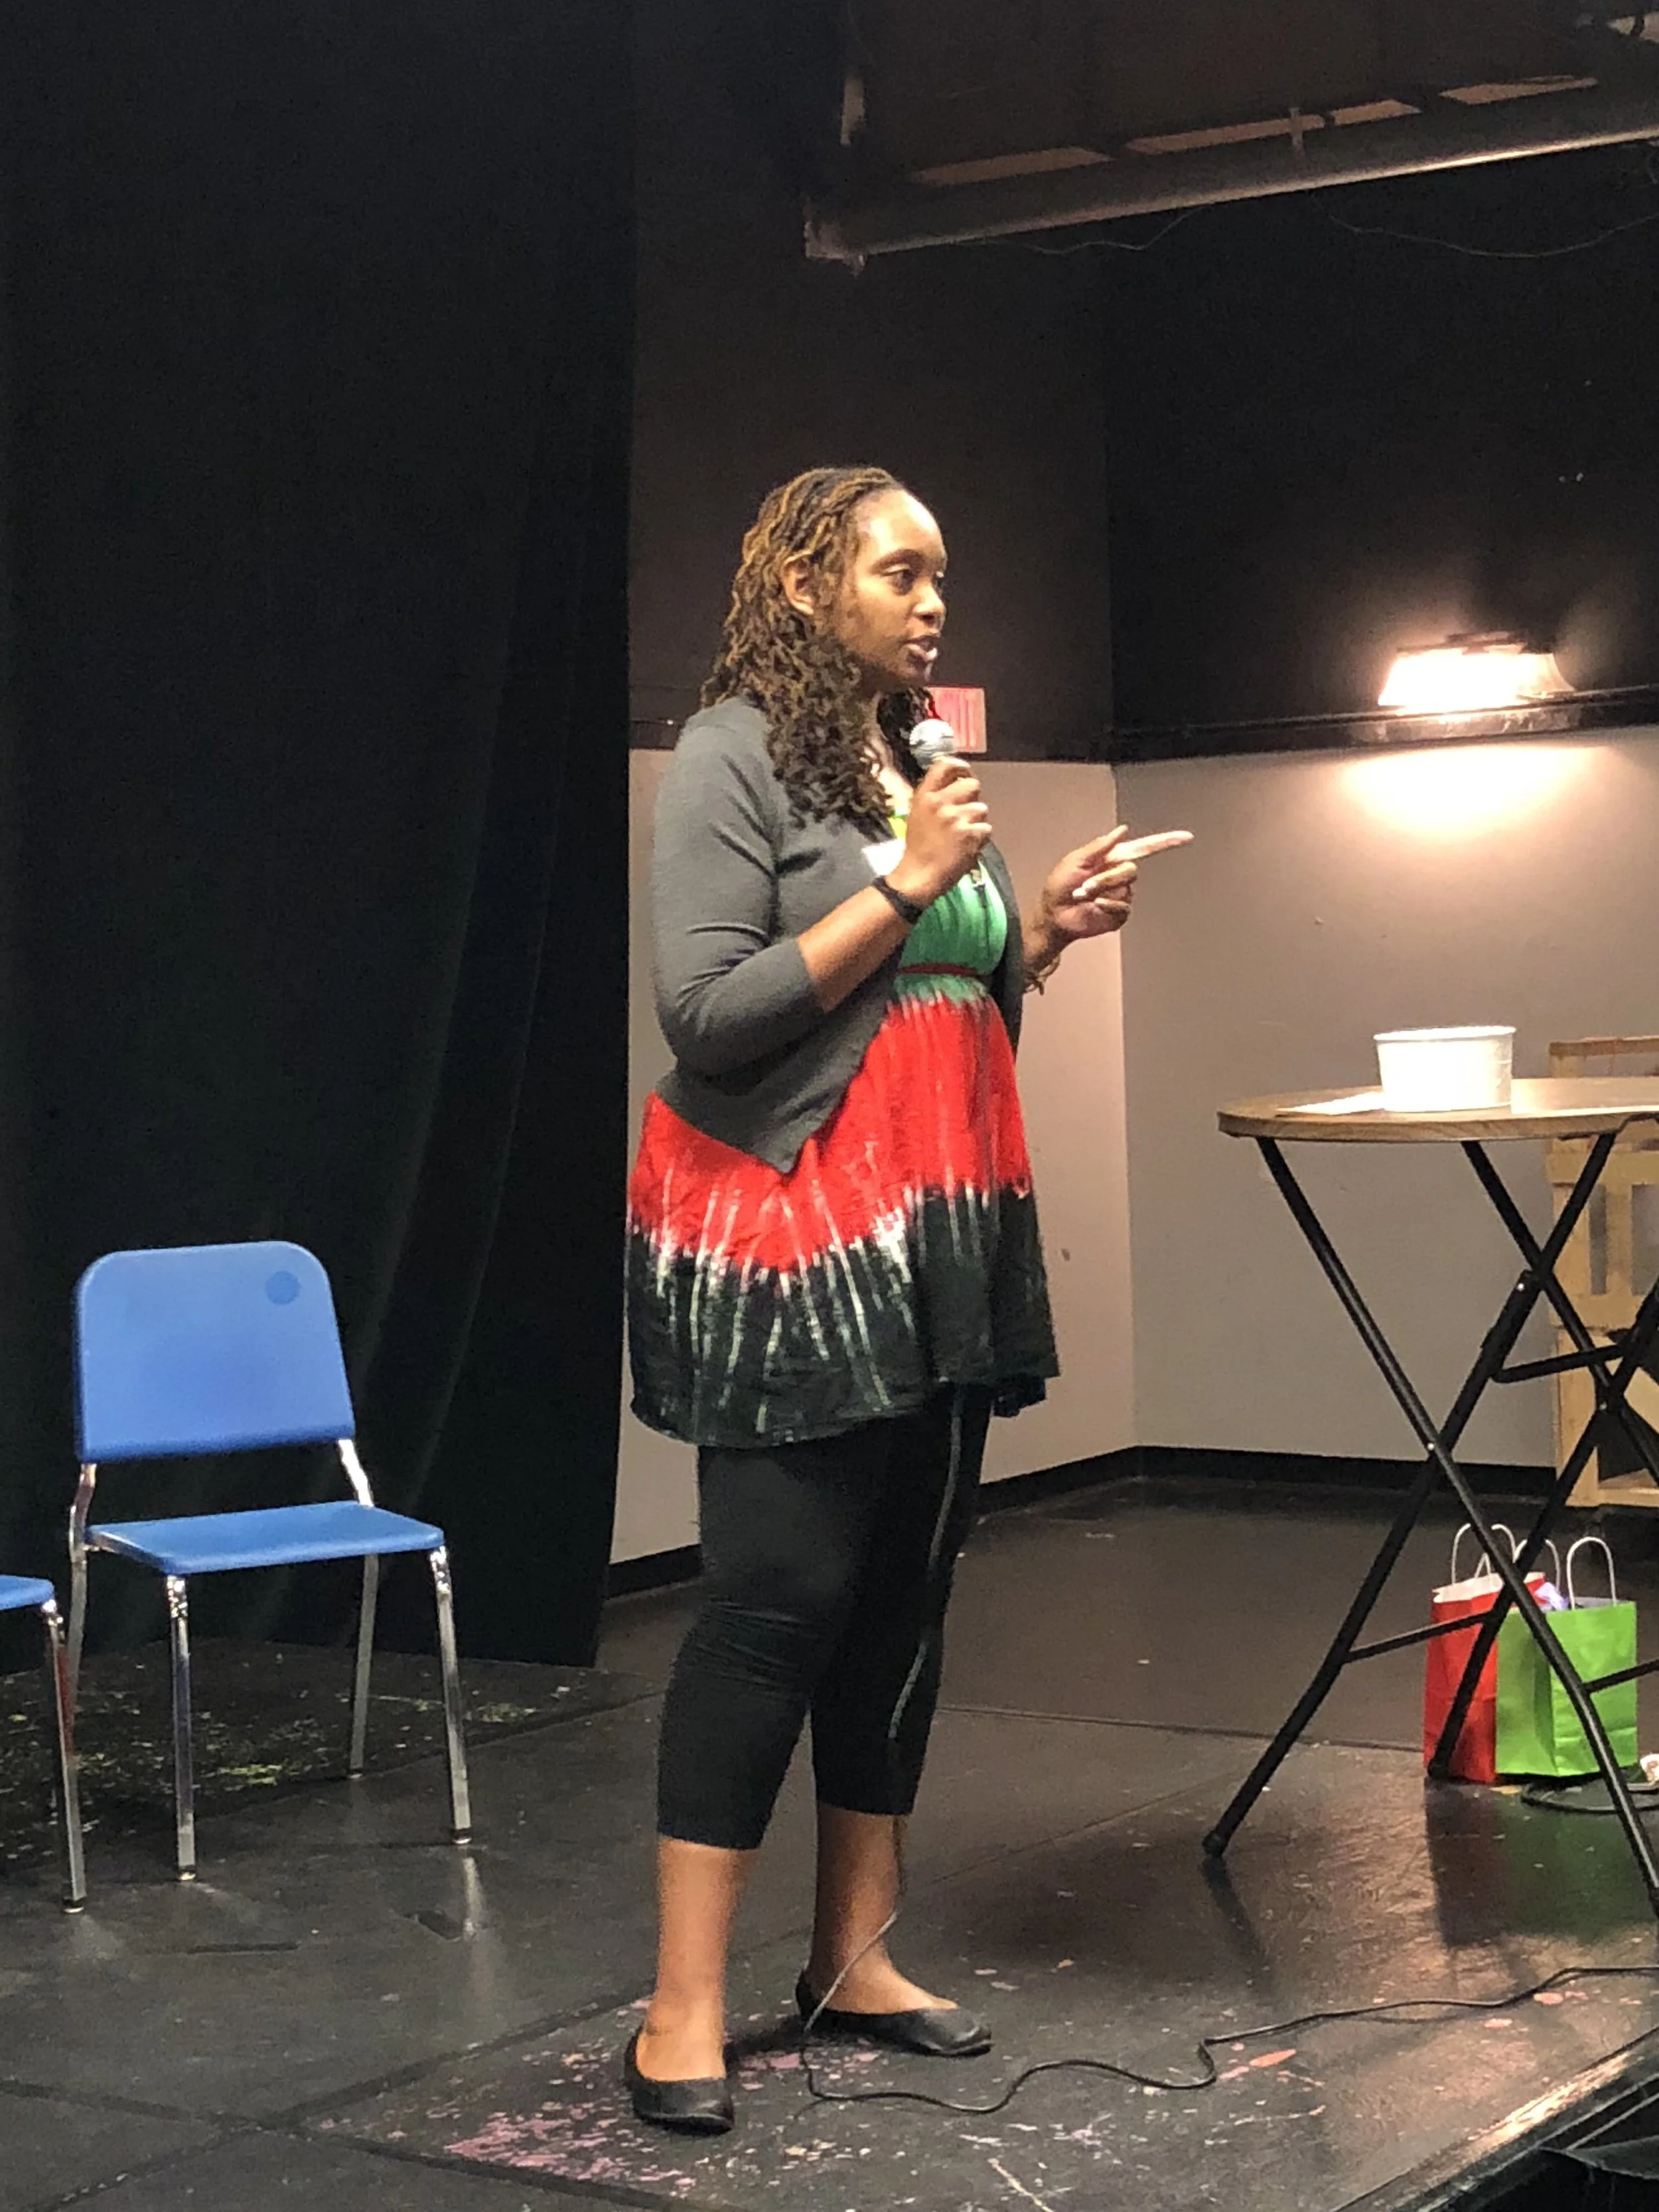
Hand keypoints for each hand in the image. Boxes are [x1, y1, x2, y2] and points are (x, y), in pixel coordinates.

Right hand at [889, 759, 992, 903]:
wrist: (918, 876)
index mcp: (925, 796)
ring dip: (977, 823)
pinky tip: (967, 847)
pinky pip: (986, 830)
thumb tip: (955, 783)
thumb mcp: (918, 814)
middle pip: (972, 785)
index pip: (945, 766)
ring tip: (962, 836)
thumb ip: (934, 796)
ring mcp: (956, 819)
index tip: (964, 773)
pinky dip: (980, 840)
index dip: (960, 767)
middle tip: (966, 813)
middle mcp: (940, 803)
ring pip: (982, 810)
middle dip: (973, 798)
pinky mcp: (970, 835)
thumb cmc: (919, 847)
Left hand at [1034, 825, 1192, 950]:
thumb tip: (1123, 830)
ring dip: (1103, 889)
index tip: (1187, 837)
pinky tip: (1095, 906)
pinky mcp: (1120, 914)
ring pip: (1126, 887)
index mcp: (1112, 859)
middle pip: (1131, 869)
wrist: (1053, 915)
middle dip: (1107, 877)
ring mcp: (1122, 896)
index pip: (1144, 848)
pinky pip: (1124, 906)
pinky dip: (1109, 904)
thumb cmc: (1059, 886)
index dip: (1166, 842)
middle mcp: (1120, 876)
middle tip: (1085, 884)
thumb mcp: (1076, 860)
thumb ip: (1100, 846)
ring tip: (1083, 895)